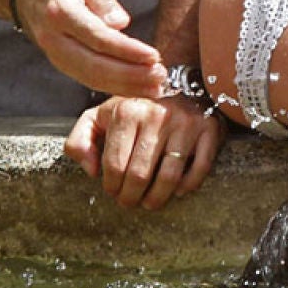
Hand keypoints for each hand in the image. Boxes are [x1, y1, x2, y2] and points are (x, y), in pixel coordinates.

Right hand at [18, 0, 168, 97]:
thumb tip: (120, 23)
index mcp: (59, 12)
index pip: (98, 38)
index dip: (127, 51)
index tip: (153, 56)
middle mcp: (53, 38)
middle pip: (94, 65)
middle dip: (130, 76)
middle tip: (159, 77)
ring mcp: (53, 53)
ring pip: (90, 78)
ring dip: (125, 86)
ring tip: (154, 87)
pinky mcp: (60, 61)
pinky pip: (87, 78)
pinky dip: (113, 86)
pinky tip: (135, 88)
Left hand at [64, 93, 223, 209]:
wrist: (178, 84)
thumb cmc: (134, 110)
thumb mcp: (99, 117)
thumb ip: (79, 141)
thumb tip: (91, 171)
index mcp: (126, 112)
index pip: (114, 165)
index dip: (111, 186)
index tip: (113, 192)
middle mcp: (157, 115)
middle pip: (140, 175)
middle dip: (131, 197)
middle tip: (130, 202)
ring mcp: (185, 122)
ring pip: (169, 176)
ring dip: (157, 198)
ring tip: (150, 202)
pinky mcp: (208, 128)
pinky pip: (200, 168)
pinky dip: (188, 186)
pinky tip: (177, 190)